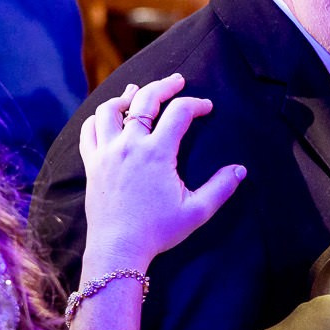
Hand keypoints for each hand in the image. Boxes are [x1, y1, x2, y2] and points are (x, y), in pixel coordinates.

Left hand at [79, 74, 245, 268]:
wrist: (118, 248)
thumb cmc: (158, 232)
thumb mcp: (197, 212)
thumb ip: (221, 188)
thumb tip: (240, 169)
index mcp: (156, 153)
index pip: (179, 112)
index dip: (196, 104)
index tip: (206, 107)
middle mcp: (129, 146)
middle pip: (144, 99)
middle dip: (164, 85)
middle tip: (177, 81)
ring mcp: (107, 153)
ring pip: (110, 109)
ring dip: (126, 96)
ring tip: (137, 92)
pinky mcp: (92, 164)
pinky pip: (89, 130)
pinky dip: (98, 118)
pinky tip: (109, 117)